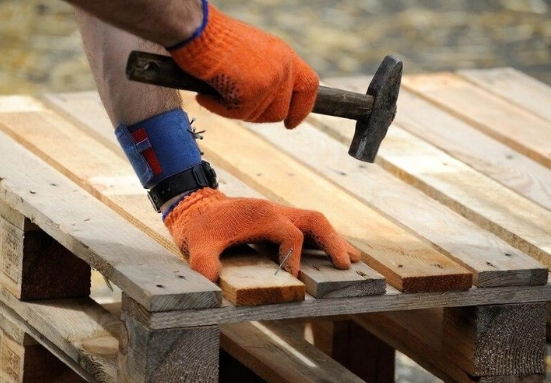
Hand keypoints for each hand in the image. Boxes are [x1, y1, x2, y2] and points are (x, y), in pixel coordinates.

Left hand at [164, 188, 359, 281]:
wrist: (196, 207)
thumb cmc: (199, 227)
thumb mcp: (197, 244)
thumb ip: (204, 262)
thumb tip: (209, 281)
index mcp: (261, 215)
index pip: (291, 235)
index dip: (294, 258)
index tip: (294, 279)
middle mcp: (275, 210)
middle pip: (315, 221)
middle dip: (333, 242)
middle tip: (348, 265)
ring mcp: (279, 213)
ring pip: (315, 221)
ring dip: (334, 239)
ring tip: (354, 259)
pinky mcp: (278, 219)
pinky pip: (307, 226)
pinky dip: (323, 239)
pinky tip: (333, 253)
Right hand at [168, 1, 318, 128]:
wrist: (197, 29)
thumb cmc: (215, 37)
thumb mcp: (253, 52)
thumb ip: (267, 72)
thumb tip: (268, 100)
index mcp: (286, 55)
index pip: (309, 86)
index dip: (302, 108)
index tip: (291, 123)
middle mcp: (283, 68)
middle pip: (280, 111)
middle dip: (258, 114)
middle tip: (234, 105)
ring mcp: (269, 82)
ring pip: (258, 116)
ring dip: (234, 110)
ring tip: (216, 89)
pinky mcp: (251, 94)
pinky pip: (236, 114)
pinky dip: (218, 108)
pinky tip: (205, 94)